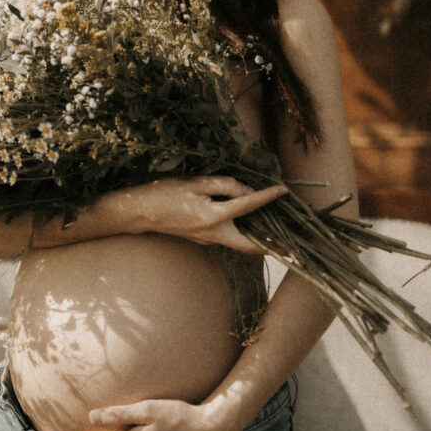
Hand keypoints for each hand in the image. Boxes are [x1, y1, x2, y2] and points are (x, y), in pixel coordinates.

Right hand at [121, 176, 287, 253]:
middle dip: (270, 246)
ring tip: (274, 229)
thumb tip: (245, 191)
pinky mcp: (201, 239)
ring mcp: (207, 240)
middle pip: (249, 246)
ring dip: (257, 239)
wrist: (140, 213)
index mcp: (213, 217)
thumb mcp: (194, 183)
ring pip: (239, 243)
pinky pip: (227, 237)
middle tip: (290, 244)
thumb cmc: (164, 194)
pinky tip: (246, 222)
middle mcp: (214, 234)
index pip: (248, 205)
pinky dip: (241, 232)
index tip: (283, 191)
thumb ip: (223, 186)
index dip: (267, 197)